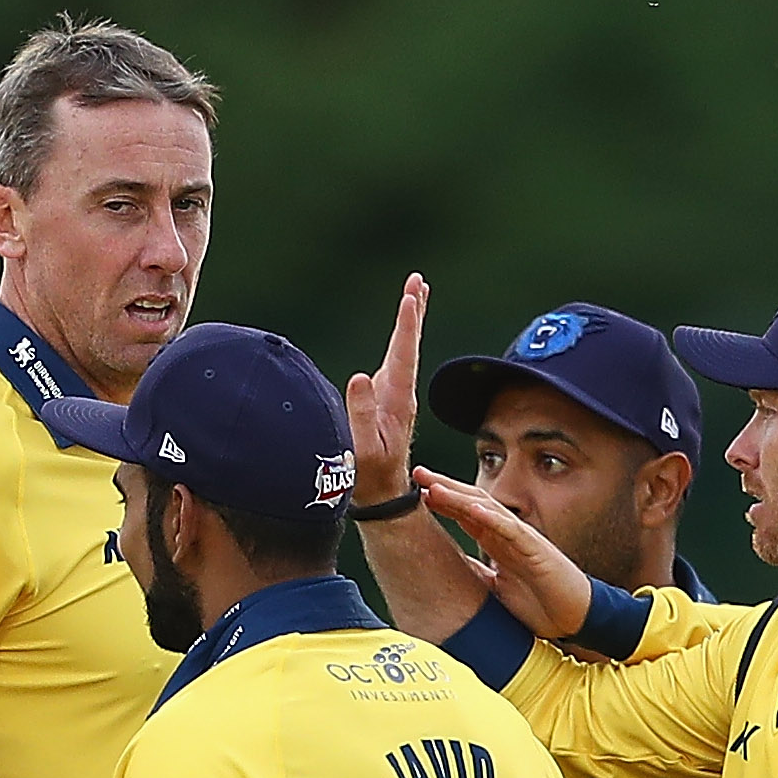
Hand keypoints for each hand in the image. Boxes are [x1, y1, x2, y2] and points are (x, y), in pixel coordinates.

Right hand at [345, 273, 428, 507]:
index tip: (411, 296)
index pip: (403, 354)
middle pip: (410, 345)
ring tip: (415, 294)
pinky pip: (397, 362)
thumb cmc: (368, 476)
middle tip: (419, 280)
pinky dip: (401, 341)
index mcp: (396, 400)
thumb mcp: (362, 449)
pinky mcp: (389, 402)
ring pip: (405, 351)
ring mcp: (396, 397)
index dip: (407, 324)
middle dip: (414, 311)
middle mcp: (401, 394)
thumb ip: (360, 414)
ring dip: (410, 322)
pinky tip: (401, 335)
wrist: (382, 497)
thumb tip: (359, 376)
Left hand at [412, 469, 591, 641]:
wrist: (574, 618)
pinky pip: (513, 530)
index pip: (465, 515)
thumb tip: (449, 571)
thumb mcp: (496, 590)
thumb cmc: (540, 604)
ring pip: (488, 510)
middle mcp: (507, 535)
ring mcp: (522, 539)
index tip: (417, 491)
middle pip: (472, 503)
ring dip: (461, 497)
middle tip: (418, 472)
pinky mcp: (537, 550)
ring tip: (435, 486)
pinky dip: (493, 519)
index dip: (442, 502)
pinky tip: (473, 509)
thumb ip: (477, 575)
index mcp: (497, 543)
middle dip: (445, 488)